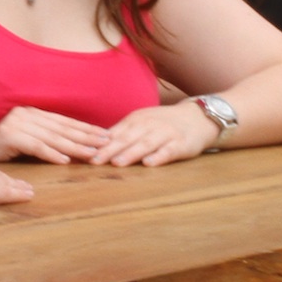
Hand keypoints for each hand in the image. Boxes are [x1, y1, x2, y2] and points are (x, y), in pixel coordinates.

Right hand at [0, 105, 111, 163]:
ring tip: (91, 154)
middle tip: (106, 143)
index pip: (63, 121)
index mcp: (31, 113)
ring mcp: (16, 124)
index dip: (85, 128)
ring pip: (51, 137)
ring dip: (74, 147)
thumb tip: (69, 148)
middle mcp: (25, 115)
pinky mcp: (8, 136)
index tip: (105, 135)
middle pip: (61, 128)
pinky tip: (65, 161)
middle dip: (86, 136)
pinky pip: (34, 146)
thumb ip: (42, 138)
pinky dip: (51, 153)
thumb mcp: (22, 138)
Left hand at [94, 101, 223, 166]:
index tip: (84, 153)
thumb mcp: (142, 122)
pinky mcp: (180, 144)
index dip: (100, 144)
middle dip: (110, 150)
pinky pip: (168, 150)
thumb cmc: (163, 123)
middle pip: (127, 138)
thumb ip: (122, 133)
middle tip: (94, 161)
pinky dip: (158, 156)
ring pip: (146, 144)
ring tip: (117, 162)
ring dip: (131, 153)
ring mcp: (165, 134)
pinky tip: (149, 164)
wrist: (197, 117)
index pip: (115, 133)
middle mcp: (149, 125)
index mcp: (137, 120)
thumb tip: (94, 144)